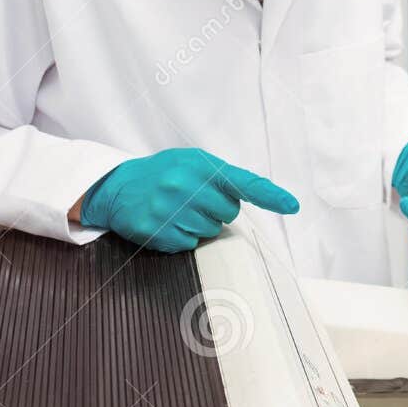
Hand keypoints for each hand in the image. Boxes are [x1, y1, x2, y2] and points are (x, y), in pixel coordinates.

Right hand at [78, 148, 298, 252]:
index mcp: (199, 165)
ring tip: (176, 209)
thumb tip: (249, 197)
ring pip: (210, 230)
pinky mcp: (157, 231)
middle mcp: (185, 185)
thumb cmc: (161, 174)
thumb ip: (220, 177)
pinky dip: (181, 236)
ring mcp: (170, 210)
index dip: (270, 195)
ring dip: (198, 224)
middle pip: (229, 213)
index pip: (243, 182)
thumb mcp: (190, 162)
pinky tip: (166, 222)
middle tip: (193, 199)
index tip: (291, 206)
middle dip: (216, 209)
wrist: (116, 188)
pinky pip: (189, 244)